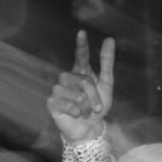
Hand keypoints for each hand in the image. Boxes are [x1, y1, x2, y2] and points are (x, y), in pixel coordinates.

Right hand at [47, 30, 117, 146]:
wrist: (89, 129)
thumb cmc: (97, 108)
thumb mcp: (106, 85)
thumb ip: (106, 63)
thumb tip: (109, 39)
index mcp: (81, 73)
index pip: (81, 56)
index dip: (82, 45)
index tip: (82, 32)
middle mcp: (68, 79)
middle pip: (83, 79)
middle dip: (93, 95)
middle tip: (97, 107)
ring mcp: (58, 90)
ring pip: (75, 93)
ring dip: (86, 106)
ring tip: (86, 112)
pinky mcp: (51, 102)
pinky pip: (66, 103)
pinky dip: (76, 112)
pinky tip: (75, 115)